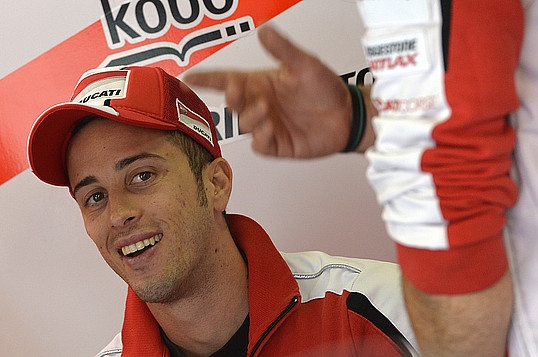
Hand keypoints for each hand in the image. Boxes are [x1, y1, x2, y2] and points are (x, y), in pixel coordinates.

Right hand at [184, 24, 352, 157]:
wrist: (347, 115)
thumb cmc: (326, 89)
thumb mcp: (305, 64)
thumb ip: (283, 50)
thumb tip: (263, 31)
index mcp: (260, 83)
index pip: (227, 80)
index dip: (207, 79)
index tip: (189, 78)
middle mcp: (259, 104)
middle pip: (232, 103)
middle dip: (230, 97)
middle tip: (236, 89)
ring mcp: (266, 125)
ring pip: (243, 123)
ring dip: (250, 115)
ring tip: (266, 108)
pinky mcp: (276, 145)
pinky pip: (259, 144)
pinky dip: (260, 136)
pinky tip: (271, 126)